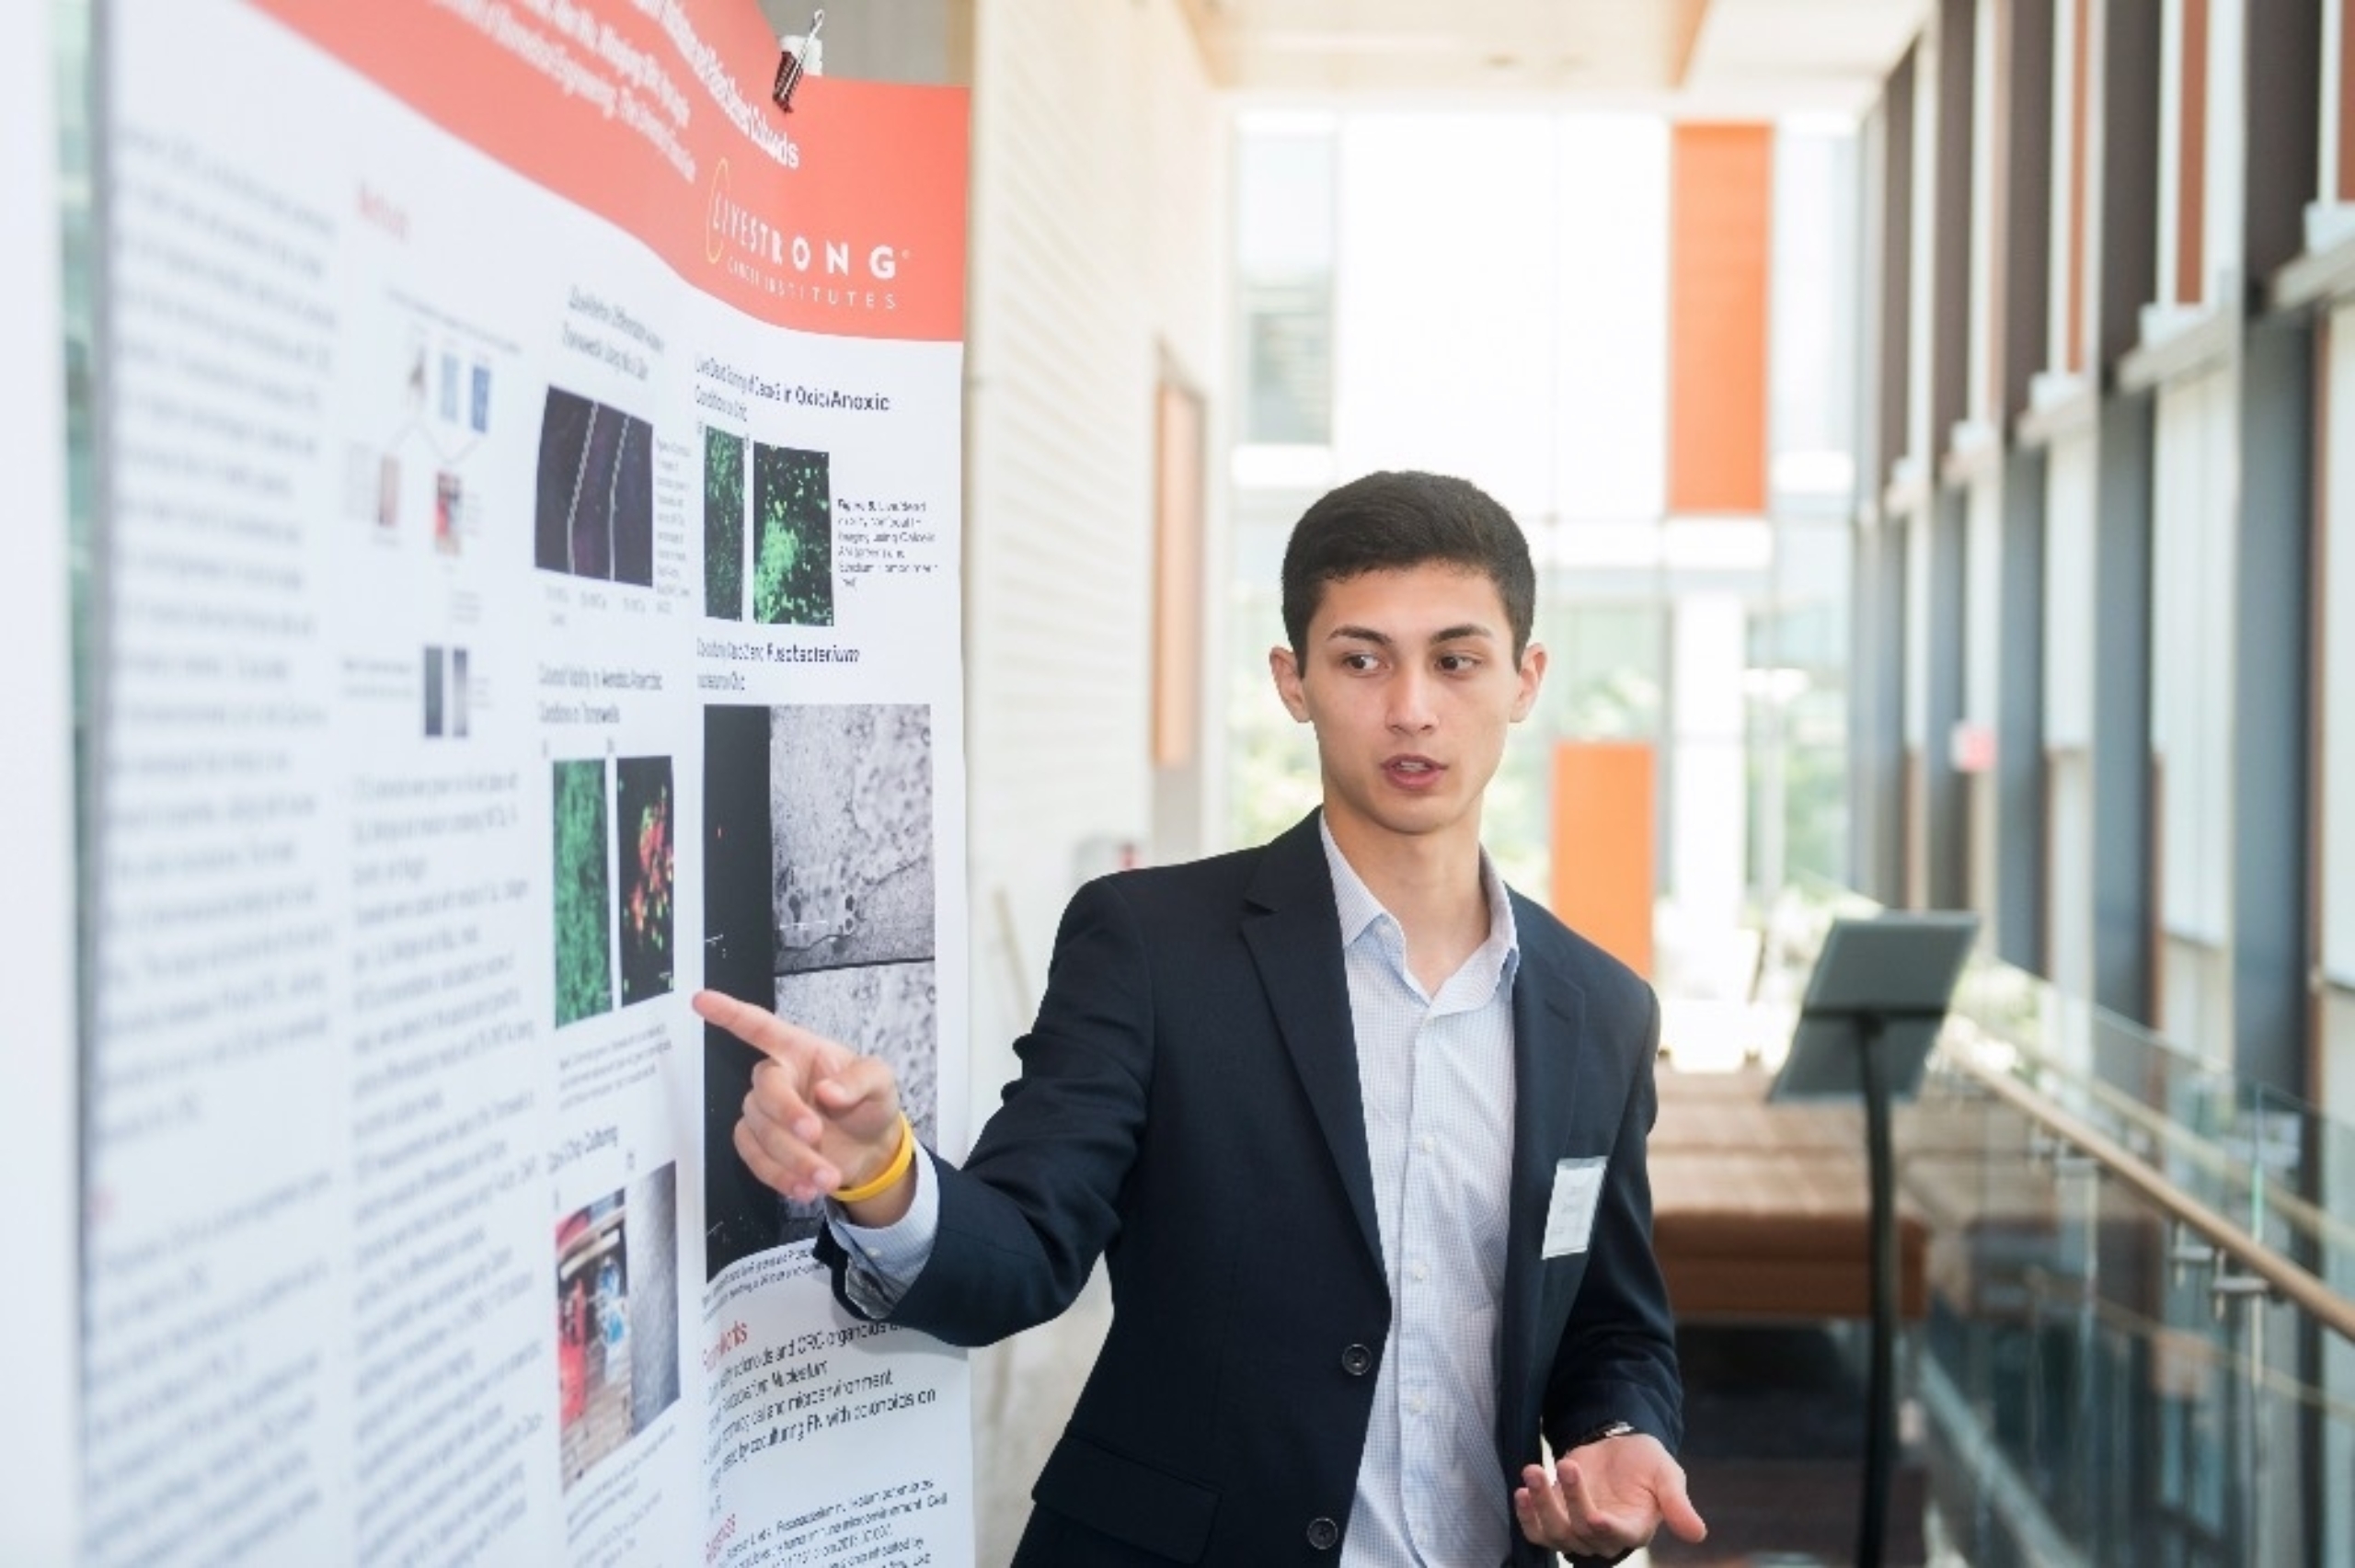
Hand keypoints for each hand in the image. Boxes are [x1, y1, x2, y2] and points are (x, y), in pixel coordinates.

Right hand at [694, 988, 910, 1216]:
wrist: (872, 1150)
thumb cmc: (871, 1102)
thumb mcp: (880, 1082)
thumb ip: (859, 1080)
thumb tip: (828, 1091)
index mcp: (801, 1050)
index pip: (760, 1027)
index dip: (730, 1014)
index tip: (701, 1000)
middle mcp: (778, 1077)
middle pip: (763, 1090)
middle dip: (787, 1115)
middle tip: (816, 1136)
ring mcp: (766, 1113)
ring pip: (760, 1131)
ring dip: (791, 1158)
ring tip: (827, 1178)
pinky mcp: (762, 1145)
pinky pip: (754, 1158)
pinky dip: (778, 1176)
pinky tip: (804, 1188)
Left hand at [1514, 1432, 1705, 1559]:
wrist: (1616, 1447)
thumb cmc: (1645, 1461)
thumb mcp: (1666, 1474)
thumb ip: (1677, 1504)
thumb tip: (1698, 1534)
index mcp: (1636, 1528)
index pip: (1621, 1536)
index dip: (1608, 1529)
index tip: (1596, 1516)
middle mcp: (1605, 1536)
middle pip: (1583, 1530)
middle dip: (1572, 1498)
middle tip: (1567, 1463)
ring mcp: (1578, 1530)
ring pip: (1556, 1532)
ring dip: (1541, 1505)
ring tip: (1533, 1471)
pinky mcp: (1556, 1518)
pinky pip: (1537, 1530)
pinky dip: (1526, 1515)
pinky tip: (1521, 1491)